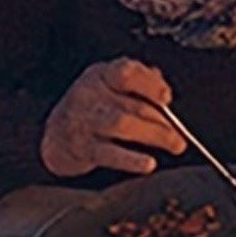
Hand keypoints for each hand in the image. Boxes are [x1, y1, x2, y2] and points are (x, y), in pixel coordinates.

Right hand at [40, 59, 184, 178]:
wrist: (55, 133)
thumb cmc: (93, 105)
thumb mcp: (111, 83)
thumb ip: (139, 81)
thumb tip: (162, 88)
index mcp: (101, 74)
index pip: (126, 72)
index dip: (150, 84)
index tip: (167, 98)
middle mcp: (89, 95)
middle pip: (131, 104)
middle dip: (161, 120)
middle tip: (180, 134)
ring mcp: (83, 122)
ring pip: (123, 125)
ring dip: (153, 135)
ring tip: (174, 144)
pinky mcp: (81, 148)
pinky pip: (109, 154)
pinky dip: (131, 160)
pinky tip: (148, 164)